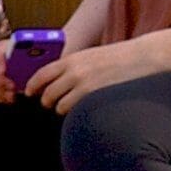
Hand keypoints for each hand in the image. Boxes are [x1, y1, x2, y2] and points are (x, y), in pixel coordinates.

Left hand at [24, 33, 161, 114]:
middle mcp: (73, 71)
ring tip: (68, 108)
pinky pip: (73, 110)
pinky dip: (73, 113)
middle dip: (45, 101)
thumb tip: (58, 79)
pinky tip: (81, 110)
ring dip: (60, 108)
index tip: (29, 92)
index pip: (42, 73)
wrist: (140, 56)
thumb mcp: (90, 56)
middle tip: (49, 104)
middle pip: (47, 93)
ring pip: (58, 105)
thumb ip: (74, 66)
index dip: (32, 85)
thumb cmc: (118, 57)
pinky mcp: (93, 95)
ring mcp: (83, 84)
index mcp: (72, 59)